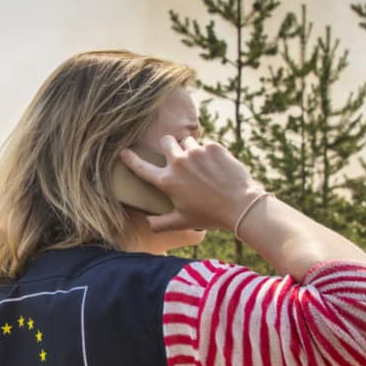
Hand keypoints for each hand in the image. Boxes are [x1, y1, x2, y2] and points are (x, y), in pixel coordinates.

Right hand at [120, 135, 264, 233]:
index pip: (141, 167)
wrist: (241, 205)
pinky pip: (206, 144)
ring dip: (191, 150)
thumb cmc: (210, 216)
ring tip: (202, 165)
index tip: (124, 151)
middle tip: (176, 154)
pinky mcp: (214, 147)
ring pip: (187, 142)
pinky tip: (217, 167)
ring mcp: (196, 152)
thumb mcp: (183, 223)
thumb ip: (160, 224)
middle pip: (165, 142)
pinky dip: (209, 153)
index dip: (130, 158)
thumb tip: (147, 222)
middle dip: (169, 146)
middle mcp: (178, 163)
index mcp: (167, 181)